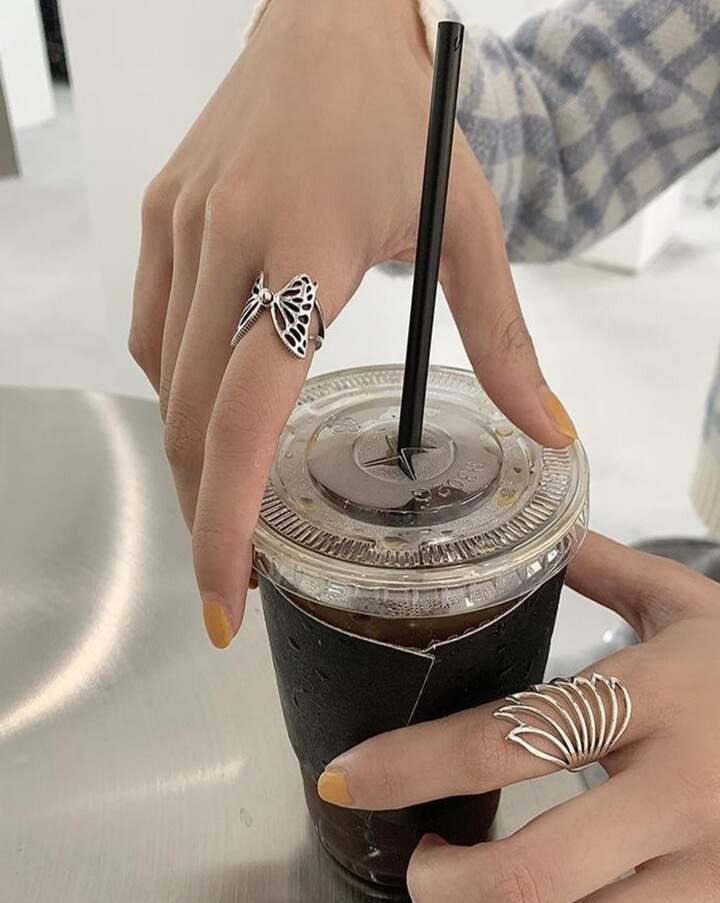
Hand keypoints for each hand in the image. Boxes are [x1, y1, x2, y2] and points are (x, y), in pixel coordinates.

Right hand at [128, 0, 576, 646]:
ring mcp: (182, 226)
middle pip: (188, 416)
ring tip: (225, 498)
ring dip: (188, 453)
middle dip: (202, 508)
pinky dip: (175, 385)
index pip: (244, 417)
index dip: (225, 523)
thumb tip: (546, 430)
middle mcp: (227, 241)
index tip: (226, 598)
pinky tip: (211, 404)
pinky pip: (150, 328)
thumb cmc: (399, 115)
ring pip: (159, 379)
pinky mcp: (161, 216)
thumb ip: (504, 337)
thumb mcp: (468, 224)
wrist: (327, 19)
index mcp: (305, 249)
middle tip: (236, 568)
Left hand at [317, 532, 719, 902]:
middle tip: (425, 865)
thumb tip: (533, 534)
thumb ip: (604, 568)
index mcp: (657, 696)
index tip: (345, 776)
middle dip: (443, 887)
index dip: (406, 766)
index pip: (503, 740)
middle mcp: (684, 791)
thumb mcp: (692, 604)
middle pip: (526, 879)